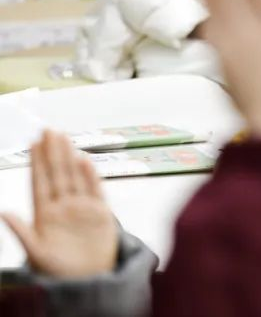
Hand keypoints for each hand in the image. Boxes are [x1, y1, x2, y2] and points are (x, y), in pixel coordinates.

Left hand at [1, 131, 117, 277]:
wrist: (89, 280)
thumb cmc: (59, 271)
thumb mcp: (36, 253)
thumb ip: (22, 232)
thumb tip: (3, 213)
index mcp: (45, 215)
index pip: (40, 182)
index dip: (37, 162)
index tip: (33, 143)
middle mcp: (63, 207)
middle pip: (57, 174)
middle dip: (52, 152)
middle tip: (48, 130)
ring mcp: (82, 207)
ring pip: (74, 176)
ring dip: (69, 157)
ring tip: (63, 137)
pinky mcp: (100, 212)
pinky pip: (95, 188)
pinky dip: (90, 174)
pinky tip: (84, 159)